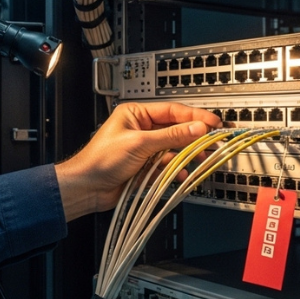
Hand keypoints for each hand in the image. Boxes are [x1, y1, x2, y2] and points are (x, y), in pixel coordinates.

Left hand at [54, 102, 221, 220]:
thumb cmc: (101, 160)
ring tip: (200, 159)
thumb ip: (171, 136)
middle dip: (193, 137)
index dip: (195, 117)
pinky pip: (166, 166)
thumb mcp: (140, 143)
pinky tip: (181, 174)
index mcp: (136, 114)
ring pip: (173, 149)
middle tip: (212, 142)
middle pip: (175, 129)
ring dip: (186, 155)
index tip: (213, 123)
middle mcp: (141, 129)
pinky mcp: (144, 166)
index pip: (172, 111)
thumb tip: (196, 128)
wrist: (86, 188)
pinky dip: (175, 170)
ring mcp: (143, 148)